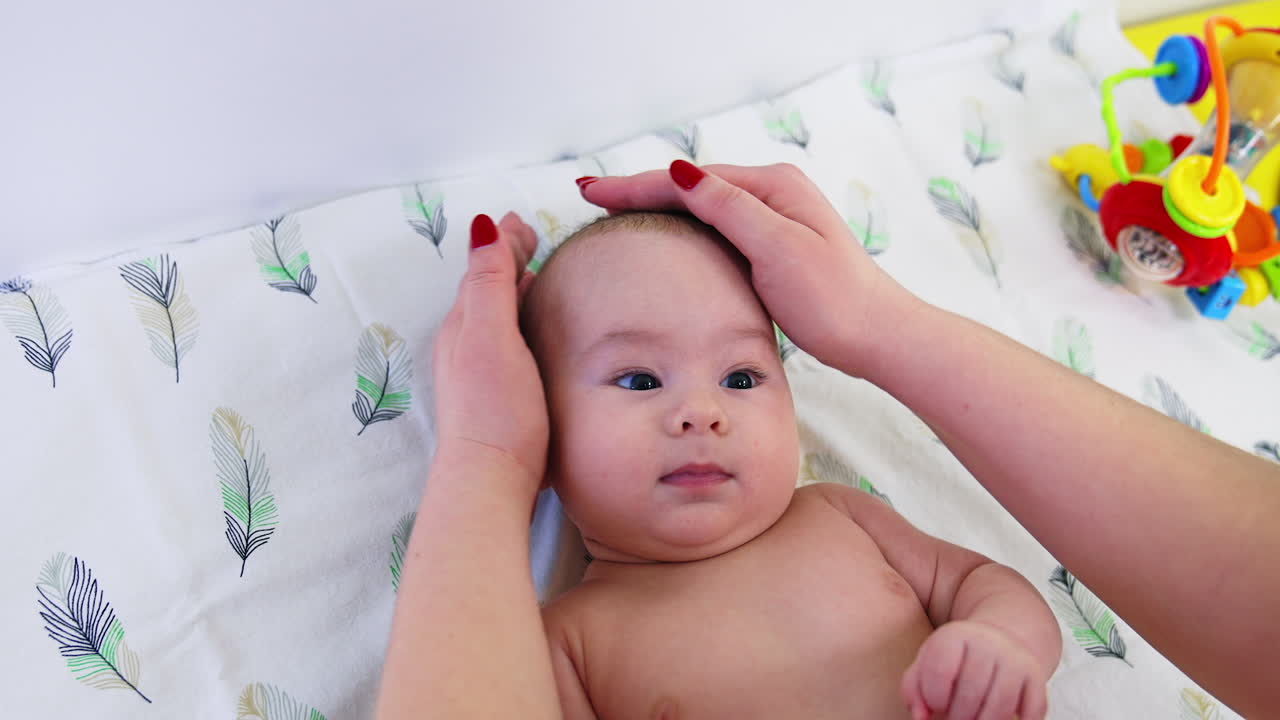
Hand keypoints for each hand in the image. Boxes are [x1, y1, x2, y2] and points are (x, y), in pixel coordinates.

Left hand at [430, 212, 546, 495]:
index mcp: (465, 325)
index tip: (523, 222)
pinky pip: (506, 345)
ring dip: (511, 292)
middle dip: (506, 261)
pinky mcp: (496, 399)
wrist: (490, 480)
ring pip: (494, 318)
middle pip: (485, 289)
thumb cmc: (495, 411)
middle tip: (530, 239)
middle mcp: (465, 346)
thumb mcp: (491, 336)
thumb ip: (488, 281)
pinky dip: (518, 324)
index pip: (483, 268)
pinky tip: (534, 337)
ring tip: (534, 279)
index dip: (503, 243)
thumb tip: (483, 226)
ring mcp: (478, 374)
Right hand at [578, 162, 921, 376]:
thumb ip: (729, 209)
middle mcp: (771, 193)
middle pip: (691, 186)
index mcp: (771, 185)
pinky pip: (714, 227)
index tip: (591, 191)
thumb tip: (680, 172)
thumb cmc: (834, 298)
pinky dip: (680, 227)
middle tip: (588, 196)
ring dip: (656, 206)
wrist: (877, 335)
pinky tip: (662, 236)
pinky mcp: (772, 246)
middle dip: (639, 190)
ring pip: (700, 206)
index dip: (636, 185)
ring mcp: (772, 219)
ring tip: (613, 209)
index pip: (688, 179)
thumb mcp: (777, 249)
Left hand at [900, 620, 1049, 719]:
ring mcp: (1015, 659)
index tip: (936, 703)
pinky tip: (1005, 719)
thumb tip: (920, 716)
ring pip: (999, 708)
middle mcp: (987, 643)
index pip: (939, 673)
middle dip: (957, 718)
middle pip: (969, 696)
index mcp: (954, 636)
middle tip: (955, 717)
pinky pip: (1031, 712)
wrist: (999, 640)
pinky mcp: (1036, 676)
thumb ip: (913, 689)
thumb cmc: (955, 660)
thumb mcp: (927, 663)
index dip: (934, 698)